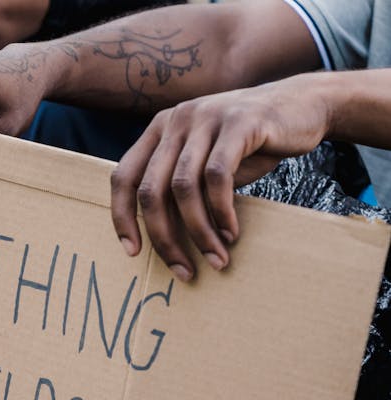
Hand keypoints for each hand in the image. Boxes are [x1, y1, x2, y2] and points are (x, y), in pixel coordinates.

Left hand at [110, 76, 331, 279]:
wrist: (301, 107)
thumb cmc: (248, 145)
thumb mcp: (204, 161)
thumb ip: (179, 188)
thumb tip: (161, 238)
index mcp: (160, 130)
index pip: (124, 177)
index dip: (121, 218)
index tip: (132, 252)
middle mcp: (177, 120)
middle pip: (151, 191)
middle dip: (164, 238)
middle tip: (182, 270)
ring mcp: (206, 117)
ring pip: (184, 188)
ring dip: (198, 232)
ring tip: (215, 259)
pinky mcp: (239, 123)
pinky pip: (217, 178)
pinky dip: (222, 212)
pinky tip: (231, 233)